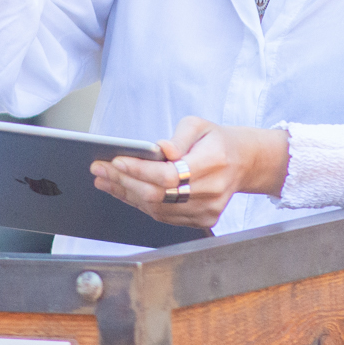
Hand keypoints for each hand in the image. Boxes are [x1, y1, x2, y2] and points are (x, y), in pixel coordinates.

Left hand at [92, 117, 289, 228]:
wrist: (244, 162)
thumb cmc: (216, 140)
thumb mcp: (199, 125)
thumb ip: (179, 136)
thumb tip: (159, 150)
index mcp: (214, 162)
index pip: (170, 174)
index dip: (140, 170)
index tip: (116, 161)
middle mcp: (213, 190)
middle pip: (159, 194)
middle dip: (124, 182)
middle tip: (99, 170)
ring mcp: (208, 209)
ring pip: (158, 209)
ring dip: (126, 194)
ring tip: (104, 180)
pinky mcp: (203, 220)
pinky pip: (164, 216)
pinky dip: (139, 203)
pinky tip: (122, 191)